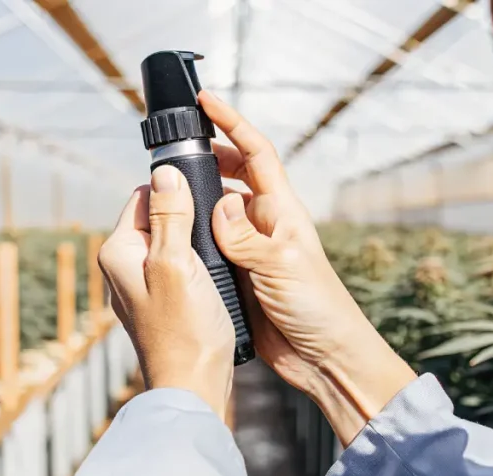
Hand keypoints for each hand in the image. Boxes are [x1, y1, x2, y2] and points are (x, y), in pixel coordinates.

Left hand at [98, 167, 233, 417]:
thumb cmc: (185, 331)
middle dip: (191, 218)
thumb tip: (164, 172)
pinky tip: (217, 277)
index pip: (145, 196)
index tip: (205, 200)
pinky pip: (183, 265)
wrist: (194, 385)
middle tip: (216, 234)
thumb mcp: (178, 264)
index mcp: (118, 251)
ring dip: (199, 242)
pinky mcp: (165, 299)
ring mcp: (145, 284)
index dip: (177, 192)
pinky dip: (202, 264)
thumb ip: (170, 217)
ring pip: (176, 240)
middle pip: (162, 217)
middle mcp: (125, 265)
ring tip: (218, 258)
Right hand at [199, 90, 416, 443]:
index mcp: (282, 211)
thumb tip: (219, 205)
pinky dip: (194, 237)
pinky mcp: (241, 275)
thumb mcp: (281, 266)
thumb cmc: (317, 308)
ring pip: (219, 211)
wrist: (324, 356)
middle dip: (208, 157)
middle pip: (235, 176)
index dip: (232, 123)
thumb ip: (246, 237)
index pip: (256, 153)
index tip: (206, 102)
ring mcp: (253, 249)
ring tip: (168, 191)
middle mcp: (266, 224)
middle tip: (176, 149)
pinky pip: (212, 247)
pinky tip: (176, 237)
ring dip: (198, 198)